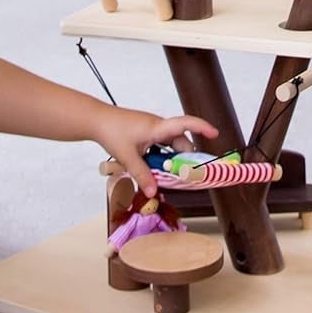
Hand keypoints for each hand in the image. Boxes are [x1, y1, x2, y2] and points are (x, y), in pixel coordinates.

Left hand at [97, 106, 217, 195]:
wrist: (96, 120)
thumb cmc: (112, 132)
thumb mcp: (128, 158)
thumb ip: (142, 176)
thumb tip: (153, 192)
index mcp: (157, 128)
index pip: (185, 123)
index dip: (202, 128)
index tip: (215, 134)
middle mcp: (158, 125)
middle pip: (179, 141)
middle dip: (184, 157)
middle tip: (185, 174)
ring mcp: (151, 128)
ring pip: (169, 143)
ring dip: (170, 157)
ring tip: (166, 173)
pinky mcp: (145, 131)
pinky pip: (160, 143)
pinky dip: (161, 154)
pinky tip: (152, 165)